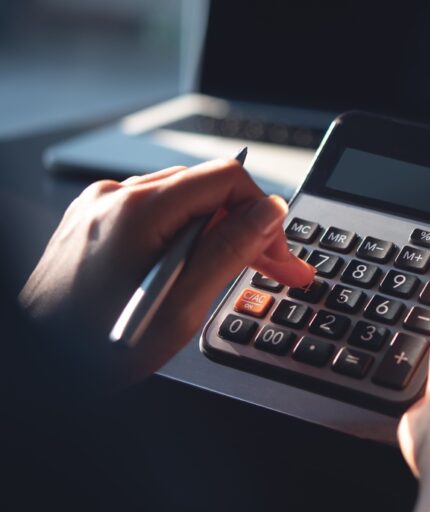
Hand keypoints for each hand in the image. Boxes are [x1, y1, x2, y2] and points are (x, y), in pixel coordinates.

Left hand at [19, 159, 313, 390]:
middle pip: (206, 190)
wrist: (35, 367)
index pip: (226, 178)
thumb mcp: (180, 309)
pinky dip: (183, 237)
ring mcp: (100, 208)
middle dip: (247, 227)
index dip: (263, 213)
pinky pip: (156, 214)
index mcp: (137, 212)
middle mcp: (114, 198)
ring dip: (217, 233)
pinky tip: (192, 268)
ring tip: (235, 271)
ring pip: (183, 202)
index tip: (278, 251)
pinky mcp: (94, 222)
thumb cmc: (94, 351)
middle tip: (278, 267)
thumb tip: (268, 213)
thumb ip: (229, 252)